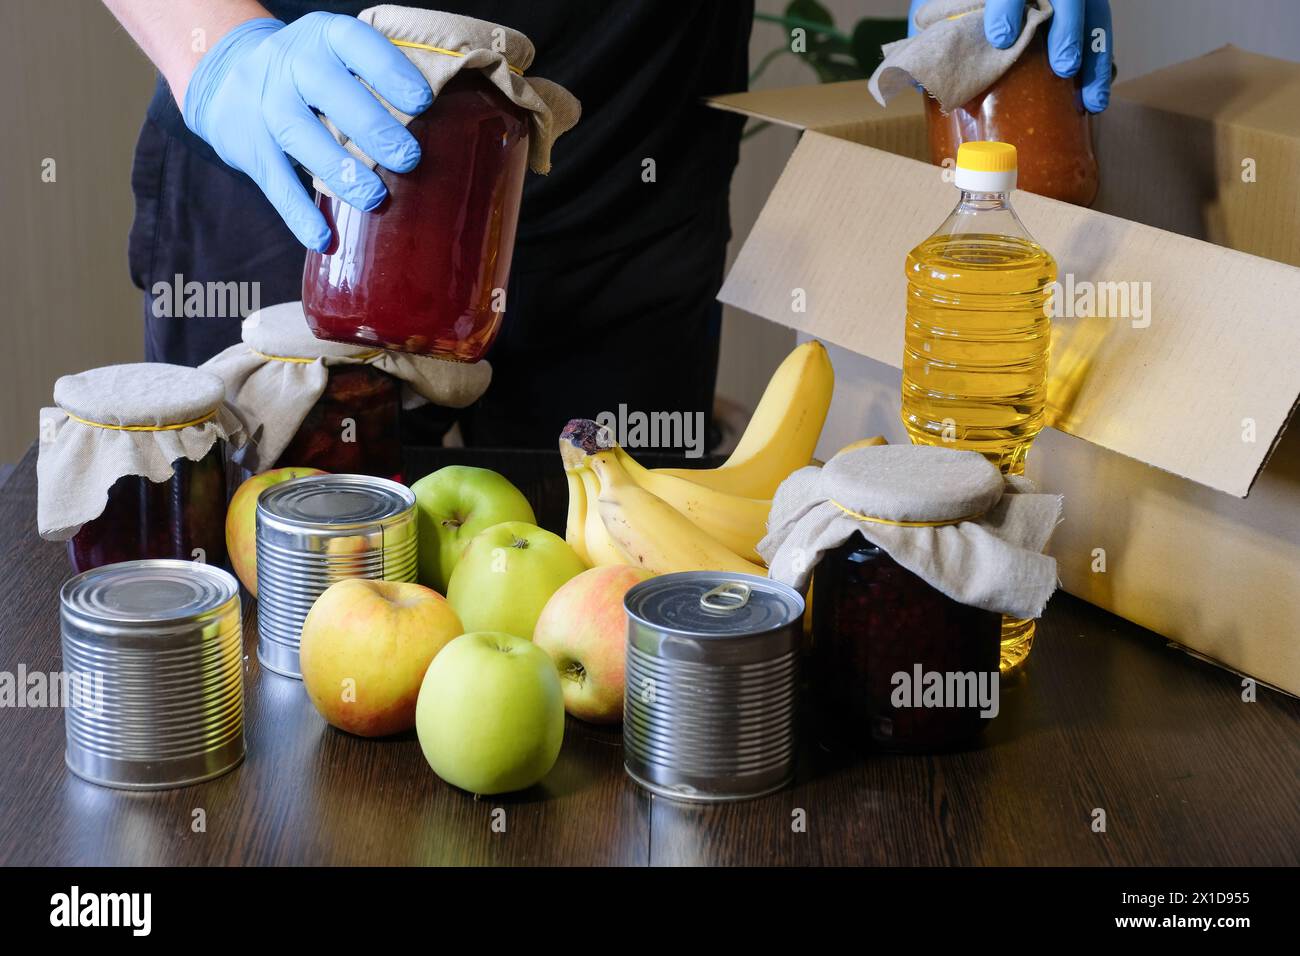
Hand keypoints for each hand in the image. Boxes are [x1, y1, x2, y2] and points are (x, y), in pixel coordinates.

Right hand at [182, 12, 433, 250]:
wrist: (226, 74)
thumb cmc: (312, 74)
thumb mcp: (338, 57)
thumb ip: (377, 82)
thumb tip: (447, 127)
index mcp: (326, 37)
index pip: (357, 43)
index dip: (389, 70)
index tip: (422, 102)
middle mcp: (292, 62)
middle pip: (329, 91)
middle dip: (372, 127)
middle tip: (409, 159)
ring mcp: (265, 103)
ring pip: (300, 135)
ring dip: (339, 170)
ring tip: (374, 198)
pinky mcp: (248, 144)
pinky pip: (274, 180)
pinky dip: (298, 212)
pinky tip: (323, 238)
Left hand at [908, 0, 1112, 112]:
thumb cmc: (953, 5)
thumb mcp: (936, 9)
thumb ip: (932, 33)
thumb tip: (920, 79)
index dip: (1007, 6)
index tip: (1000, 37)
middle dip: (1066, 29)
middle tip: (1062, 66)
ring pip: (1092, 14)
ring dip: (1094, 58)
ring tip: (1090, 100)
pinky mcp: (1077, 12)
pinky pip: (1098, 32)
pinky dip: (1099, 65)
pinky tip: (1093, 99)